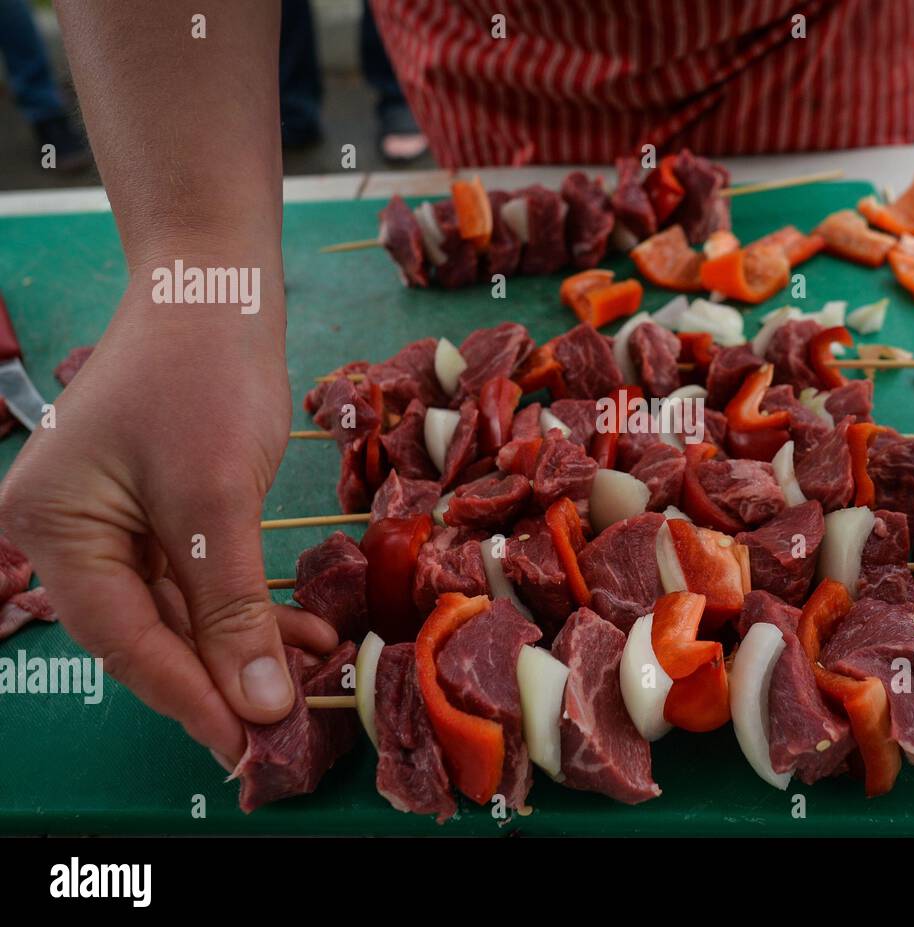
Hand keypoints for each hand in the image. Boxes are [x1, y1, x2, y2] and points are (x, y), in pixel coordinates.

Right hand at [0, 269, 335, 768]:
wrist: (217, 286)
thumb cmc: (204, 377)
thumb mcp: (216, 501)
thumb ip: (231, 608)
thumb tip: (255, 703)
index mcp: (54, 528)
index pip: (122, 639)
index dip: (186, 696)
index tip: (243, 745)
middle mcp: (71, 532)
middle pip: (147, 632)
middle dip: (223, 673)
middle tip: (286, 720)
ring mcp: (113, 521)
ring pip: (179, 611)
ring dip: (245, 641)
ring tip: (311, 670)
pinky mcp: (158, 509)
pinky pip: (197, 577)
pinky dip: (246, 603)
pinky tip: (299, 630)